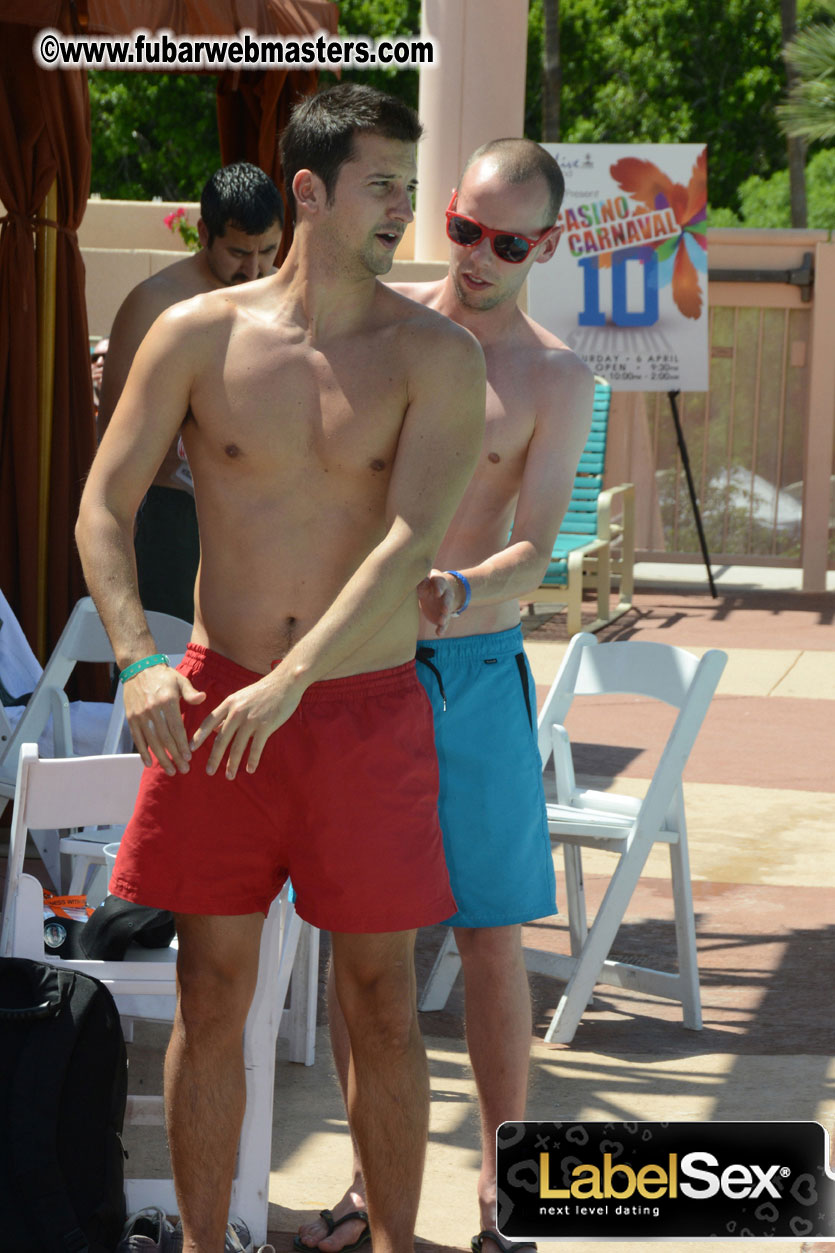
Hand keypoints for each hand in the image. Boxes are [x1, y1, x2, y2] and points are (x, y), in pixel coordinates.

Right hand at [123, 665, 205, 775]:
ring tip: (170, 770)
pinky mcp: (131, 718)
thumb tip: (203, 698)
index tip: (188, 758)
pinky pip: (137, 738)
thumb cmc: (163, 675)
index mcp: (167, 701)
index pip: (176, 728)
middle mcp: (153, 710)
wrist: (138, 668)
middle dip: (175, 756)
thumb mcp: (180, 680)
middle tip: (183, 770)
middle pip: (165, 739)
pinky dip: (143, 752)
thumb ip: (191, 692)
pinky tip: (149, 763)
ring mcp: (140, 715)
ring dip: (161, 758)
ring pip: (152, 741)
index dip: (182, 744)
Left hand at [189, 670, 304, 779]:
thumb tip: (216, 730)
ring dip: (232, 764)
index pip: (209, 721)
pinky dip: (252, 760)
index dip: (199, 736)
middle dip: (214, 757)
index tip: (191, 749)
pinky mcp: (265, 726)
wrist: (285, 682)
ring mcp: (251, 719)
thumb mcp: (241, 698)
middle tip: (209, 771)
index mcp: (229, 704)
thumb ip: (228, 713)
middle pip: (221, 739)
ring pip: (237, 746)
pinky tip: (250, 770)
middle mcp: (237, 712)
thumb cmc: (263, 691)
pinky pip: (256, 748)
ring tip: (229, 776)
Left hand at [418, 569, 459, 636]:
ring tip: (442, 621)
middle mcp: (445, 593)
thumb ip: (420, 582)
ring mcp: (445, 605)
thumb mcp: (423, 581)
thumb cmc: (426, 584)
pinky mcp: (443, 615)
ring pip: (447, 611)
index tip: (437, 593)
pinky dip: (442, 628)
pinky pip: (444, 622)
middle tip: (444, 609)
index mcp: (439, 582)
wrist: (436, 591)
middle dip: (446, 604)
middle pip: (447, 598)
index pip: (440, 583)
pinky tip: (439, 633)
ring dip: (445, 616)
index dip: (439, 588)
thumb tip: (414, 579)